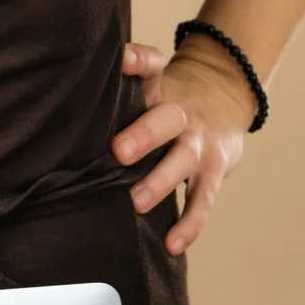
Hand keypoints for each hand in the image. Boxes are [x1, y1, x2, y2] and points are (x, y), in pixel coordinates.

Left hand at [110, 37, 256, 254]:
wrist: (226, 96)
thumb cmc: (170, 95)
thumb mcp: (151, 78)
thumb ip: (122, 80)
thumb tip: (79, 80)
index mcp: (160, 87)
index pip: (151, 65)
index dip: (137, 60)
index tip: (121, 60)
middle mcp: (182, 114)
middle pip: (167, 120)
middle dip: (144, 135)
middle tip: (119, 151)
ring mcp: (199, 144)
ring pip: (183, 161)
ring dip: (161, 182)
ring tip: (136, 202)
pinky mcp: (213, 171)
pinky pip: (202, 200)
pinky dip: (189, 224)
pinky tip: (172, 244)